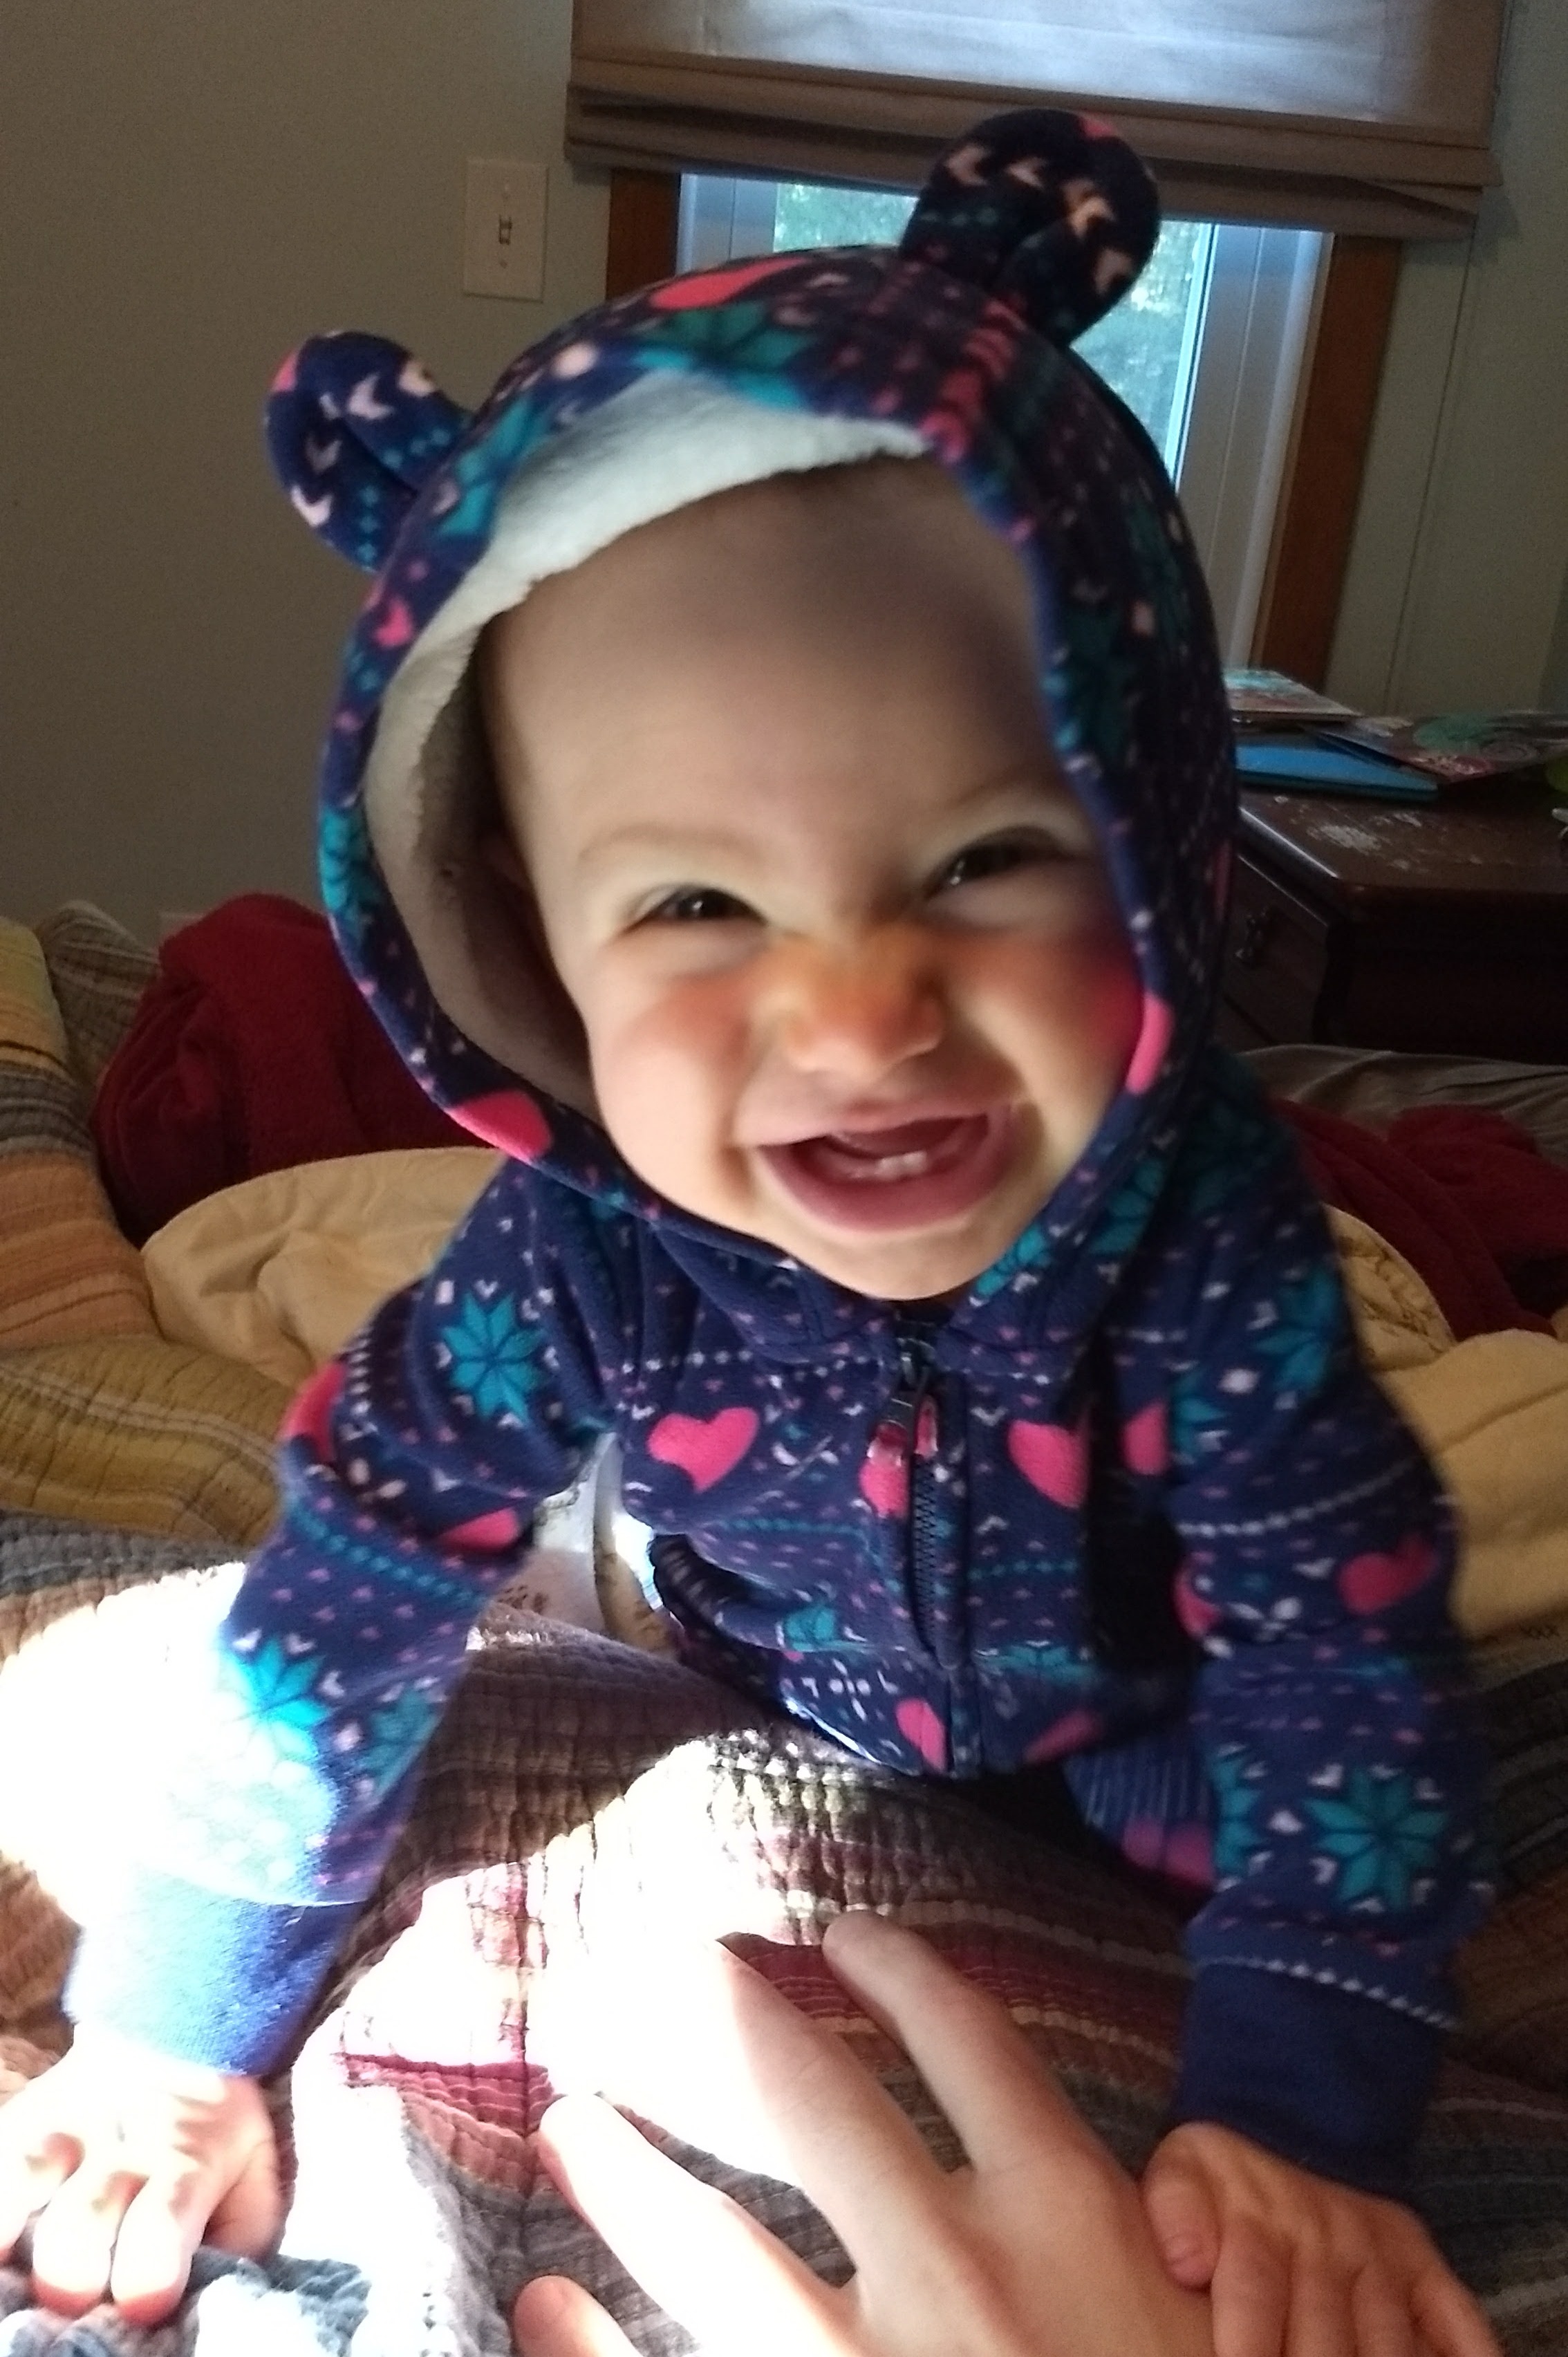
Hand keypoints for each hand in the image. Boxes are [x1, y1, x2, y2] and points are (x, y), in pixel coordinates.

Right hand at [0, 2030, 281, 2324]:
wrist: (176, 2036)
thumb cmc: (214, 2136)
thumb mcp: (251, 2178)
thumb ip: (238, 2236)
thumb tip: (214, 2295)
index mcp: (184, 2166)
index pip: (162, 2225)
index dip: (150, 2276)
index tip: (146, 2304)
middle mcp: (118, 2148)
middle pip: (81, 2222)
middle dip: (73, 2275)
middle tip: (79, 2297)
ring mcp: (62, 2130)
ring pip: (24, 2175)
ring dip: (12, 2229)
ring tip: (12, 2268)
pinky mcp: (22, 2121)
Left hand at [513, 1911, 1212, 2356]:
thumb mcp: (1192, 2316)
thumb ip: (1118, 2240)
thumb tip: (1048, 2179)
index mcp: (1071, 2211)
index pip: (968, 2036)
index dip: (901, 1967)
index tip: (845, 1933)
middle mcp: (962, 2265)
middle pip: (812, 2091)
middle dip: (725, 2017)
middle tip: (664, 1968)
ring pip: (710, 2238)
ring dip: (623, 2171)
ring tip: (570, 2124)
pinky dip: (589, 2347)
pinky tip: (544, 2306)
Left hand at [1142, 2121, 1499, 2356]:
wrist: (1294, 2121)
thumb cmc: (1224, 2178)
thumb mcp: (1181, 2172)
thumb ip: (1174, 2213)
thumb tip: (1183, 2264)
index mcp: (1261, 2226)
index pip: (1255, 2296)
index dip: (1249, 2345)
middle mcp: (1328, 2244)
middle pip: (1324, 2338)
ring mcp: (1381, 2259)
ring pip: (1389, 2343)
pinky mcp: (1423, 2267)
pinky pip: (1460, 2319)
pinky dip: (1466, 2352)